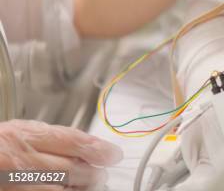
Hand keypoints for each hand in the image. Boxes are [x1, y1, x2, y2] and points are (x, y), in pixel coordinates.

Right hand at [0, 120, 122, 189]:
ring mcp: (14, 183)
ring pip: (60, 189)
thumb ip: (51, 139)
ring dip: (78, 190)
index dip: (99, 149)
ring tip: (84, 187)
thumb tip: (89, 147)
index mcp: (23, 136)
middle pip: (71, 168)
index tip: (113, 155)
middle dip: (92, 174)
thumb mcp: (18, 133)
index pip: (73, 140)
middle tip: (99, 176)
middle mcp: (18, 160)